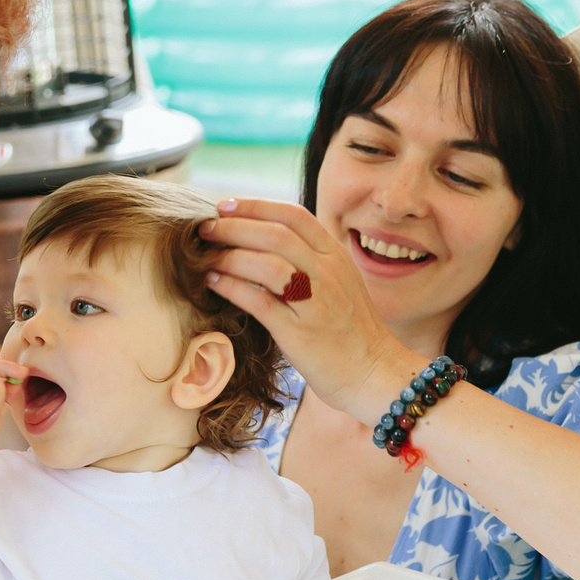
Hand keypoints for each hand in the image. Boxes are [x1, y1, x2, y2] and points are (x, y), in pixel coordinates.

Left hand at [199, 198, 419, 423]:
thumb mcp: (339, 283)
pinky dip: (232, 287)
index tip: (225, 206)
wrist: (375, 373)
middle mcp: (328, 273)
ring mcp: (316, 302)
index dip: (255, 206)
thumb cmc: (350, 331)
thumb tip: (262, 240)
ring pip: (266, 264)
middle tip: (205, 228)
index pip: (293, 215)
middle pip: (275, 234)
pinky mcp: (300, 332)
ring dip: (228, 256)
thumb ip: (310, 260)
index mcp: (336, 256)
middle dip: (234, 227)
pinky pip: (259, 301)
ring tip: (204, 256)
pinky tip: (213, 283)